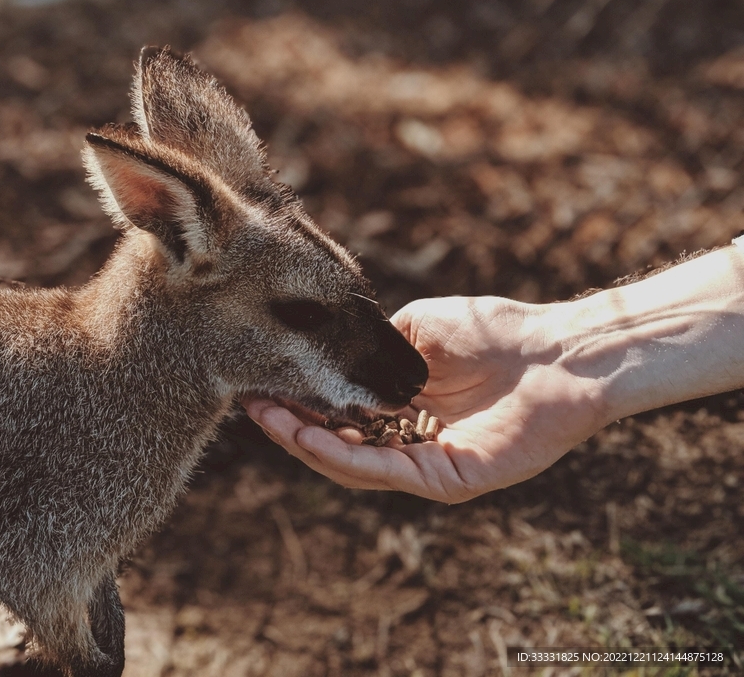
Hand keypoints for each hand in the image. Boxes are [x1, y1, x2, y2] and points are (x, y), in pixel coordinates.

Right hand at [246, 296, 607, 502]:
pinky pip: (386, 473)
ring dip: (305, 443)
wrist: (559, 350)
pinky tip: (310, 436)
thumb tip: (328, 351)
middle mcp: (410, 441)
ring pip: (353, 464)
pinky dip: (344, 456)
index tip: (260, 385)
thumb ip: (374, 346)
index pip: (340, 414)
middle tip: (251, 406)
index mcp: (403, 408)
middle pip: (338, 444)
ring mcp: (428, 464)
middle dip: (291, 426)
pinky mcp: (449, 480)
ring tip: (269, 419)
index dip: (299, 403)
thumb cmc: (496, 331)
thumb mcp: (416, 329)